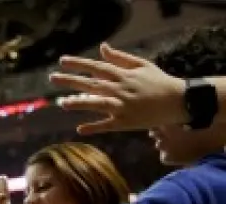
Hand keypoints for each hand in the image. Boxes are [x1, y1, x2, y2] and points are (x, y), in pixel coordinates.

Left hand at [50, 43, 186, 134]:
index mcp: (123, 75)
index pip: (97, 67)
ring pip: (98, 104)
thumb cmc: (158, 81)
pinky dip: (94, 127)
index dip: (79, 64)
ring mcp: (122, 106)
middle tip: (52, 78)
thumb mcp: (142, 65)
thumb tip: (102, 47)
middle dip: (71, 80)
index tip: (62, 61)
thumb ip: (119, 57)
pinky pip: (107, 125)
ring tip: (62, 103)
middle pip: (92, 84)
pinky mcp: (126, 122)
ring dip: (80, 103)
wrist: (178, 101)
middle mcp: (120, 89)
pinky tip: (80, 129)